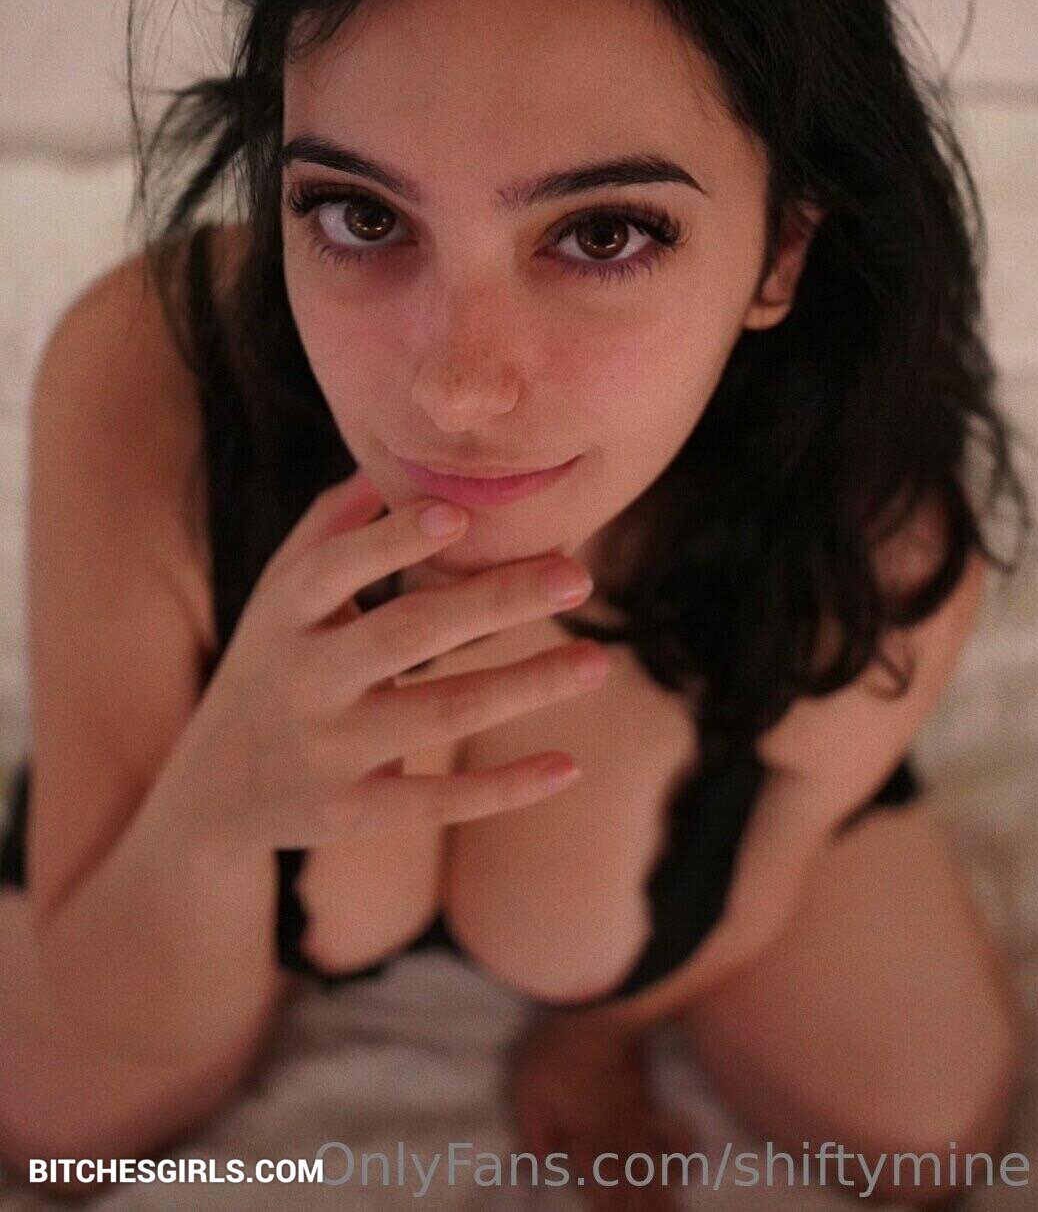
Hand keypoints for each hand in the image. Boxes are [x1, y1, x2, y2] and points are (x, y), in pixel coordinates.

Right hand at [154, 468, 609, 852]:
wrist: (210, 794)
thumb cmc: (269, 663)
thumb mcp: (280, 594)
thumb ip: (332, 525)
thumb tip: (390, 454)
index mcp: (286, 613)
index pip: (335, 568)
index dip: (393, 542)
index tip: (460, 516)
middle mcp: (303, 679)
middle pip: (408, 634)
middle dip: (496, 602)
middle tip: (579, 575)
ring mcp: (327, 750)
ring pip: (439, 714)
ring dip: (525, 685)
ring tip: (597, 660)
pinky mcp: (352, 813)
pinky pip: (437, 801)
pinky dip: (504, 788)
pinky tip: (567, 765)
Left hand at [506, 1012, 695, 1210]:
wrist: (597, 1010)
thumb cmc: (555, 1050)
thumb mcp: (527, 1089)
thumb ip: (532, 1131)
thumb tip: (535, 1168)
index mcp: (583, 1139)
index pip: (598, 1189)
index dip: (608, 1210)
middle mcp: (614, 1136)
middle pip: (631, 1185)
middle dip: (642, 1209)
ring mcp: (636, 1116)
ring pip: (653, 1165)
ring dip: (662, 1194)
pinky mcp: (648, 1095)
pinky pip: (670, 1130)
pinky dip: (681, 1151)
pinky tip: (688, 1166)